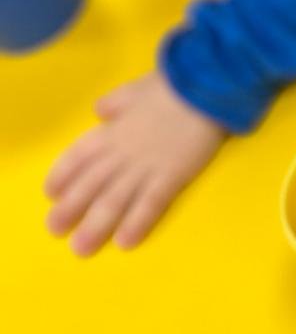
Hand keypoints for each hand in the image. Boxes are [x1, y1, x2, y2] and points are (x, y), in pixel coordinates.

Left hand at [45, 71, 226, 255]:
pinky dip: (137, 223)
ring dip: (96, 225)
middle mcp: (122, 152)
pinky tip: (125, 242)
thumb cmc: (172, 86)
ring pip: (114, 200)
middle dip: (70, 209)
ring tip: (81, 247)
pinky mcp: (171, 176)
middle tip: (56, 230)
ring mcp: (146, 167)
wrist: (205, 87)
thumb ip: (115, 102)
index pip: (78, 157)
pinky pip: (150, 203)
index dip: (62, 176)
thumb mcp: (135, 88)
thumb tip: (100, 112)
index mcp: (112, 130)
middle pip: (90, 184)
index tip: (52, 194)